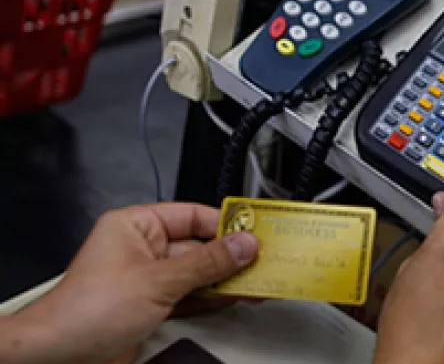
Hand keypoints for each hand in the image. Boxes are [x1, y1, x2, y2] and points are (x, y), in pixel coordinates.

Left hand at [1, 203, 258, 363]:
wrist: (60, 356)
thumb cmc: (85, 311)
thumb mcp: (158, 280)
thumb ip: (206, 263)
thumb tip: (241, 245)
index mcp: (135, 226)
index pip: (191, 214)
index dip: (224, 223)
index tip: (253, 231)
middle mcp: (142, 248)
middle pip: (198, 245)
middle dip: (231, 255)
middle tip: (262, 258)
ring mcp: (148, 278)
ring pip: (198, 272)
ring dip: (226, 278)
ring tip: (257, 279)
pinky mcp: (152, 305)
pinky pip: (191, 294)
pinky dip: (213, 297)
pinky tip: (235, 295)